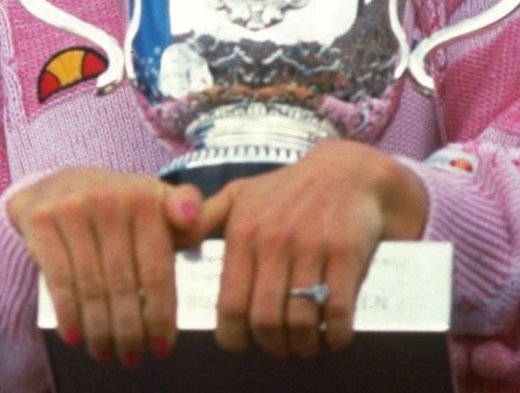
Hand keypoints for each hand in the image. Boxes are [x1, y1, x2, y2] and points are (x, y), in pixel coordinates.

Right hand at [5, 166, 203, 365]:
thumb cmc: (117, 206)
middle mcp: (108, 198)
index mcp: (144, 198)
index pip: (156, 269)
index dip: (160, 314)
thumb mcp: (154, 202)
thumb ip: (187, 212)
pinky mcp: (41, 219)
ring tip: (105, 353)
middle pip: (122, 282)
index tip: (163, 347)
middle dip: (129, 329)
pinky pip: (58, 278)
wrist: (56, 184)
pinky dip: (68, 312)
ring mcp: (72, 207)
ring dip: (99, 329)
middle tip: (131, 357)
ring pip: (90, 285)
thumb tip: (201, 218)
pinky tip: (74, 336)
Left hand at [197, 140, 427, 357]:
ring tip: (306, 344)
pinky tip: (334, 335)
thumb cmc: (288, 190)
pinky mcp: (345, 252)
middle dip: (272, 345)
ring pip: (300, 320)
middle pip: (265, 320)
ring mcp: (310, 247)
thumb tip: (172, 238)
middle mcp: (272, 241)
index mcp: (242, 233)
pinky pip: (337, 309)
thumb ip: (205, 218)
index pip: (229, 304)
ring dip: (304, 344)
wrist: (347, 171)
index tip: (243, 343)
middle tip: (280, 347)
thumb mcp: (240, 194)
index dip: (234, 337)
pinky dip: (335, 334)